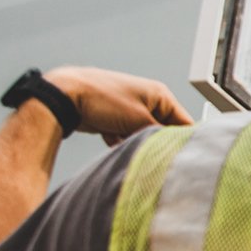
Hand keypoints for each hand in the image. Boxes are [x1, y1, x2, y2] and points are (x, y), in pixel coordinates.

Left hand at [46, 67, 192, 144]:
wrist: (66, 95)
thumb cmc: (102, 99)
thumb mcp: (139, 120)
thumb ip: (159, 134)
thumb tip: (172, 146)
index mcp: (160, 95)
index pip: (184, 122)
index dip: (182, 140)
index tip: (179, 155)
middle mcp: (148, 100)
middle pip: (162, 130)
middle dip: (153, 141)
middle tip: (148, 151)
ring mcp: (130, 109)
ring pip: (142, 134)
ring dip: (134, 141)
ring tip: (123, 140)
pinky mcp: (116, 117)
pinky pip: (126, 135)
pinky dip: (120, 140)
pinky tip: (111, 137)